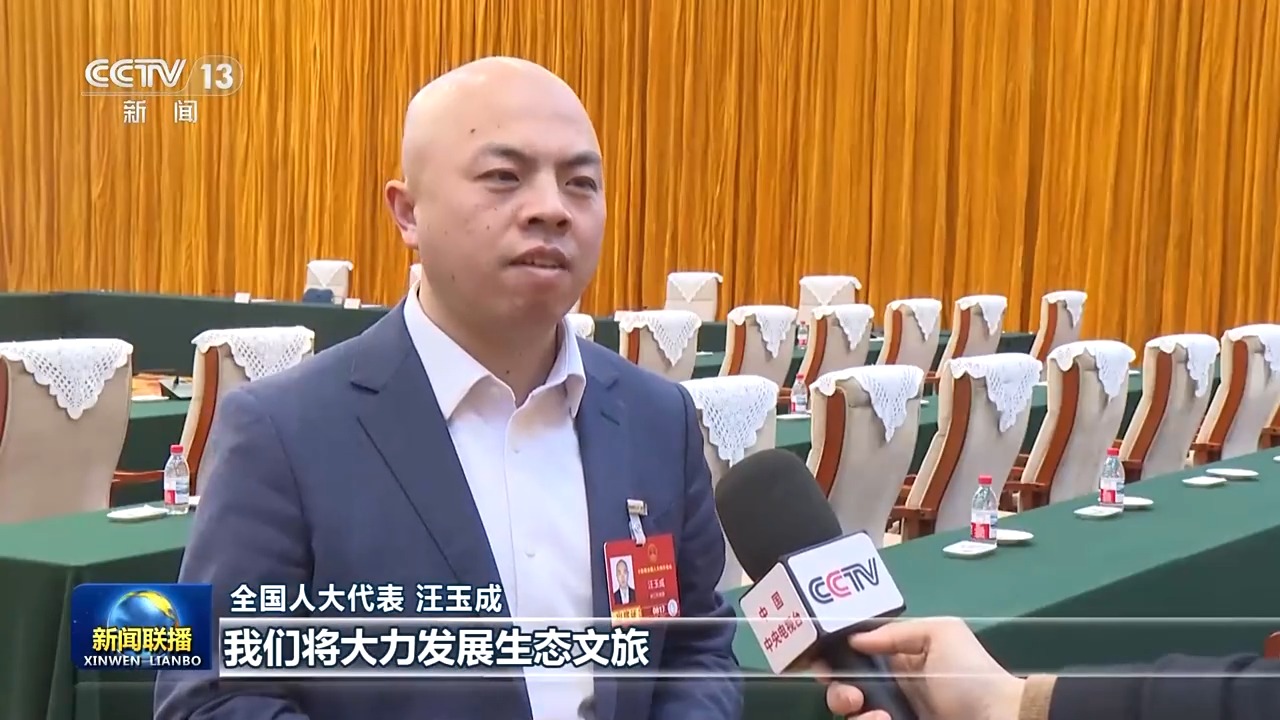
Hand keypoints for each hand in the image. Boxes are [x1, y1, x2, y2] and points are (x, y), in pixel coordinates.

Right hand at [817, 617, 1024, 719]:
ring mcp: (894, 714)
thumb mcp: (941, 634)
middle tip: (851, 697)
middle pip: (845, 690)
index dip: (833, 657)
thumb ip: (896, 632)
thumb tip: (854, 639)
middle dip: (838, 691)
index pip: (854, 656)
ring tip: (874, 715)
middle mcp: (891, 689)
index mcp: (899, 659)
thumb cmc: (971, 675)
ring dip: (852, 712)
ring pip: (852, 716)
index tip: (821, 662)